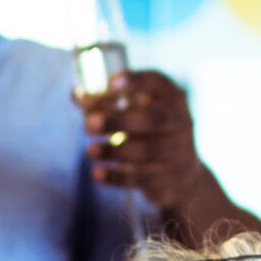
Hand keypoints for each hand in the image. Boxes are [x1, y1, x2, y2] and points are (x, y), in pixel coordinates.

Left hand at [81, 70, 217, 215]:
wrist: (183, 177)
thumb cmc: (151, 135)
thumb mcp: (138, 114)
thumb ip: (108, 103)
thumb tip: (77, 95)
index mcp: (171, 100)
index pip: (158, 83)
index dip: (135, 81)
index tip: (111, 82)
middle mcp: (178, 123)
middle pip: (151, 119)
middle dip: (118, 120)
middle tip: (89, 124)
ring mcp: (175, 152)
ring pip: (145, 150)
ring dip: (113, 150)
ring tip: (90, 150)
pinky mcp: (165, 180)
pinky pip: (139, 178)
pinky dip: (116, 176)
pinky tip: (96, 173)